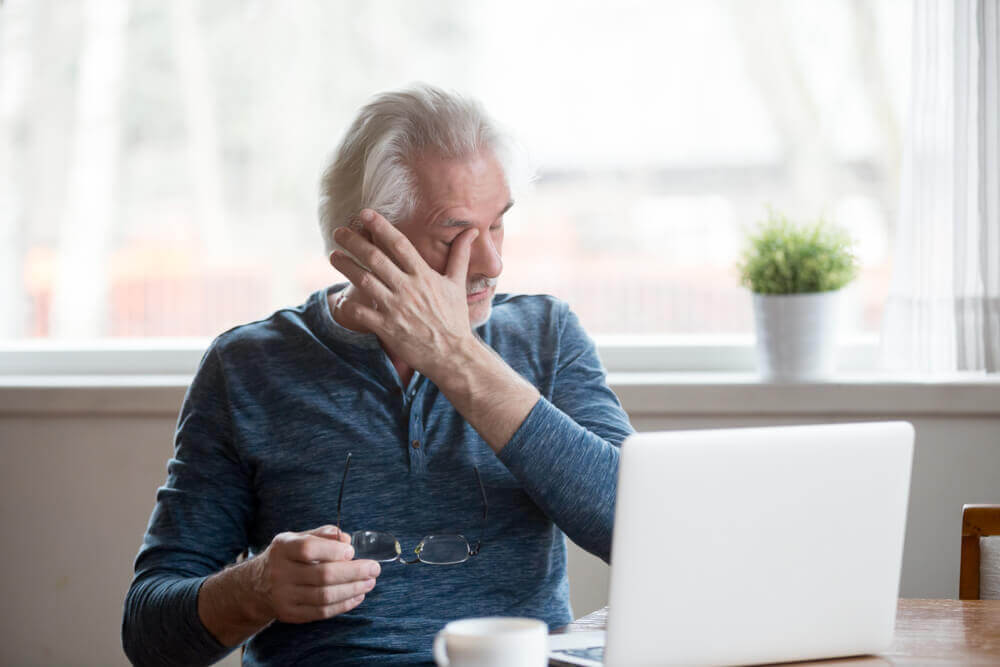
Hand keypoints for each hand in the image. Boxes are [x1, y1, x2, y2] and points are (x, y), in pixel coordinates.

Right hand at [253, 524, 379, 623]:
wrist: (256, 586)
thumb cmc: (286, 557)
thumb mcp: (297, 538)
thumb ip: (323, 535)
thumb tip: (346, 539)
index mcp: (283, 549)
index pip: (308, 549)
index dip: (333, 550)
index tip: (352, 551)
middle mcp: (280, 573)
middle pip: (322, 575)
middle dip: (353, 572)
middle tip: (374, 568)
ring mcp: (284, 596)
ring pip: (324, 596)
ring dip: (353, 589)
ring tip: (370, 582)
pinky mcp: (291, 614)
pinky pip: (322, 612)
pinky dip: (344, 605)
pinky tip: (358, 595)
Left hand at [330, 209, 479, 377]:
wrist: (453, 354)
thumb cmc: (455, 318)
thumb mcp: (457, 284)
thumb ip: (459, 255)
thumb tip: (472, 231)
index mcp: (423, 275)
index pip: (398, 244)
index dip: (380, 226)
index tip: (365, 214)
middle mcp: (407, 288)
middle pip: (375, 258)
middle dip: (353, 241)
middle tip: (338, 231)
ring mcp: (395, 308)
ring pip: (364, 280)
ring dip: (345, 266)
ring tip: (333, 255)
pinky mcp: (387, 327)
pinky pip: (361, 312)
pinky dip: (349, 303)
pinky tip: (341, 297)